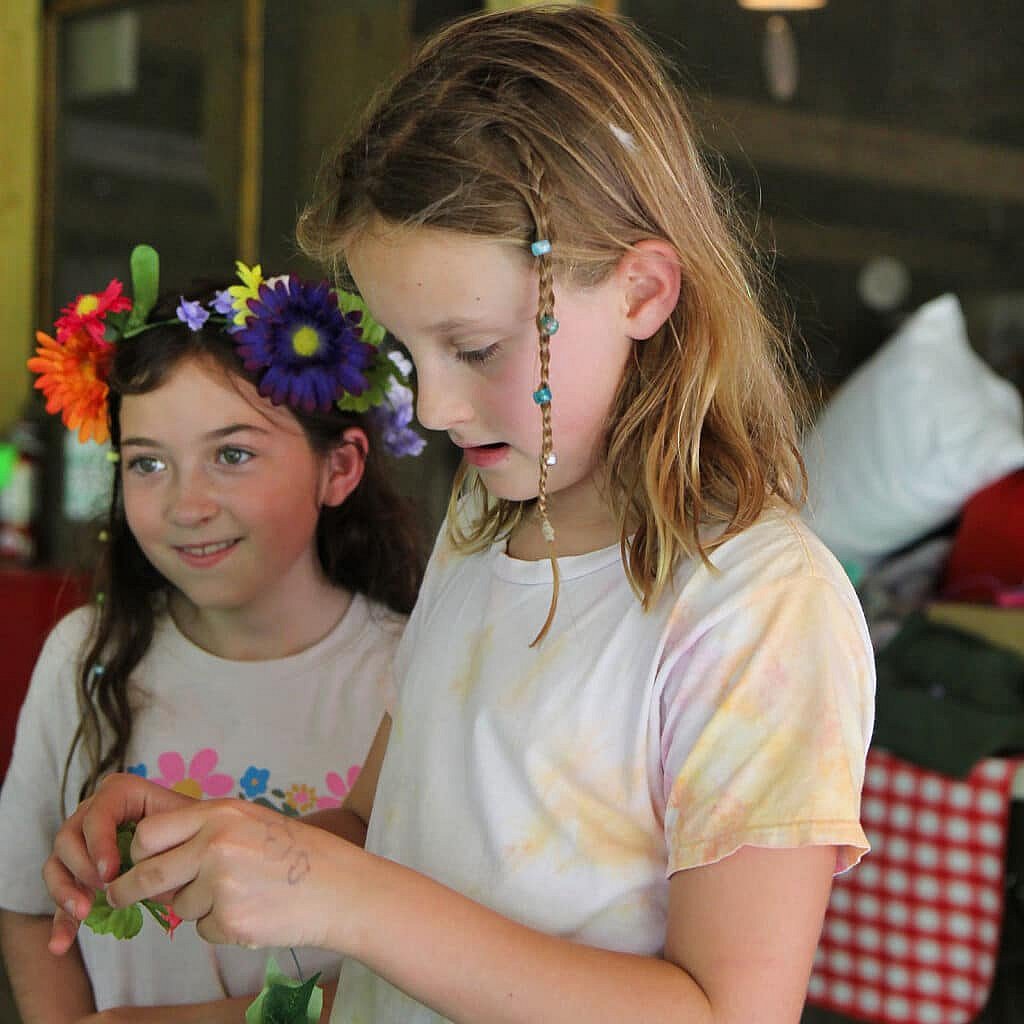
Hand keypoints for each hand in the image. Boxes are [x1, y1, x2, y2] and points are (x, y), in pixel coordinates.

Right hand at [44, 772, 195, 953]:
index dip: (98, 842)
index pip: (97, 812)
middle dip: (82, 867)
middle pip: (68, 836)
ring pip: (57, 863)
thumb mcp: (186, 824)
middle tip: (104, 889)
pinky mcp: (79, 873)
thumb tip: (147, 871)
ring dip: (64, 891)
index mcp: (121, 794)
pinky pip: (63, 894)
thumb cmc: (192, 828)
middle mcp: (94, 813)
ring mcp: (83, 843)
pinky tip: (60, 944)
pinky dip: (60, 920)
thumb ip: (167, 838)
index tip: (111, 872)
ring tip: (85, 912)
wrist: (196, 843)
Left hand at [107, 797, 349, 950]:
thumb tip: (155, 859)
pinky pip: (203, 930)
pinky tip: (253, 912)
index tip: (131, 865)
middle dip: (128, 891)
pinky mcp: (230, 920)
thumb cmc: (297, 853)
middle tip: (119, 898)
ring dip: (198, 908)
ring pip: (179, 906)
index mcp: (221, 813)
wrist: (340, 887)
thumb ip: (206, 833)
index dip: (137, 853)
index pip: (150, 833)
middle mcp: (216, 844)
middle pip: (148, 874)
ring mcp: (222, 884)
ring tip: (242, 894)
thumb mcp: (251, 822)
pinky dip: (221, 927)